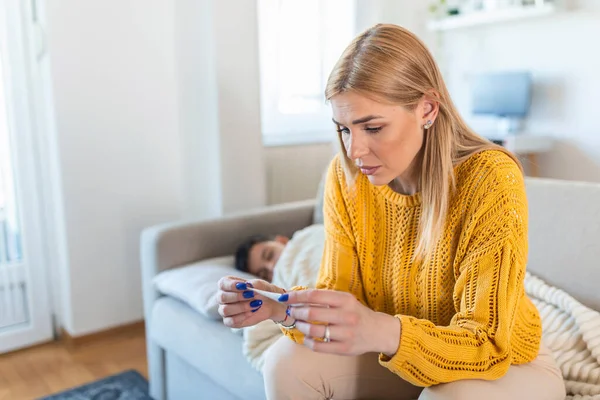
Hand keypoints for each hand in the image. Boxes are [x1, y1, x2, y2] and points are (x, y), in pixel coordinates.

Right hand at [216, 276, 286, 328]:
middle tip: (252, 295)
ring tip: (255, 304)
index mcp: (227, 284)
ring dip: (242, 307)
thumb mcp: (260, 285)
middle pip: (222, 297)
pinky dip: (242, 316)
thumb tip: (249, 286)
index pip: (222, 284)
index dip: (232, 285)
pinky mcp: (229, 321)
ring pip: (225, 310)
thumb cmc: (260, 291)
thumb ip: (254, 284)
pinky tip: (251, 312)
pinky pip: (231, 321)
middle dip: (238, 297)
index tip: (245, 286)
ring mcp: (224, 310)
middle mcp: (223, 297)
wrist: (268, 303)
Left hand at [281, 289, 400, 355]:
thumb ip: (325, 298)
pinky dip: (308, 342)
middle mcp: (347, 316)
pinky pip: (319, 346)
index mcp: (346, 300)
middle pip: (312, 313)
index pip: (315, 296)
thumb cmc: (356, 313)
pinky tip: (307, 338)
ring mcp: (346, 333)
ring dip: (301, 327)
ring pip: (314, 331)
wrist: (379, 331)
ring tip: (298, 324)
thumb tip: (297, 297)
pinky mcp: (345, 349)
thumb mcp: (345, 300)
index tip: (285, 298)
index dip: (297, 297)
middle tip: (291, 312)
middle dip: (296, 312)